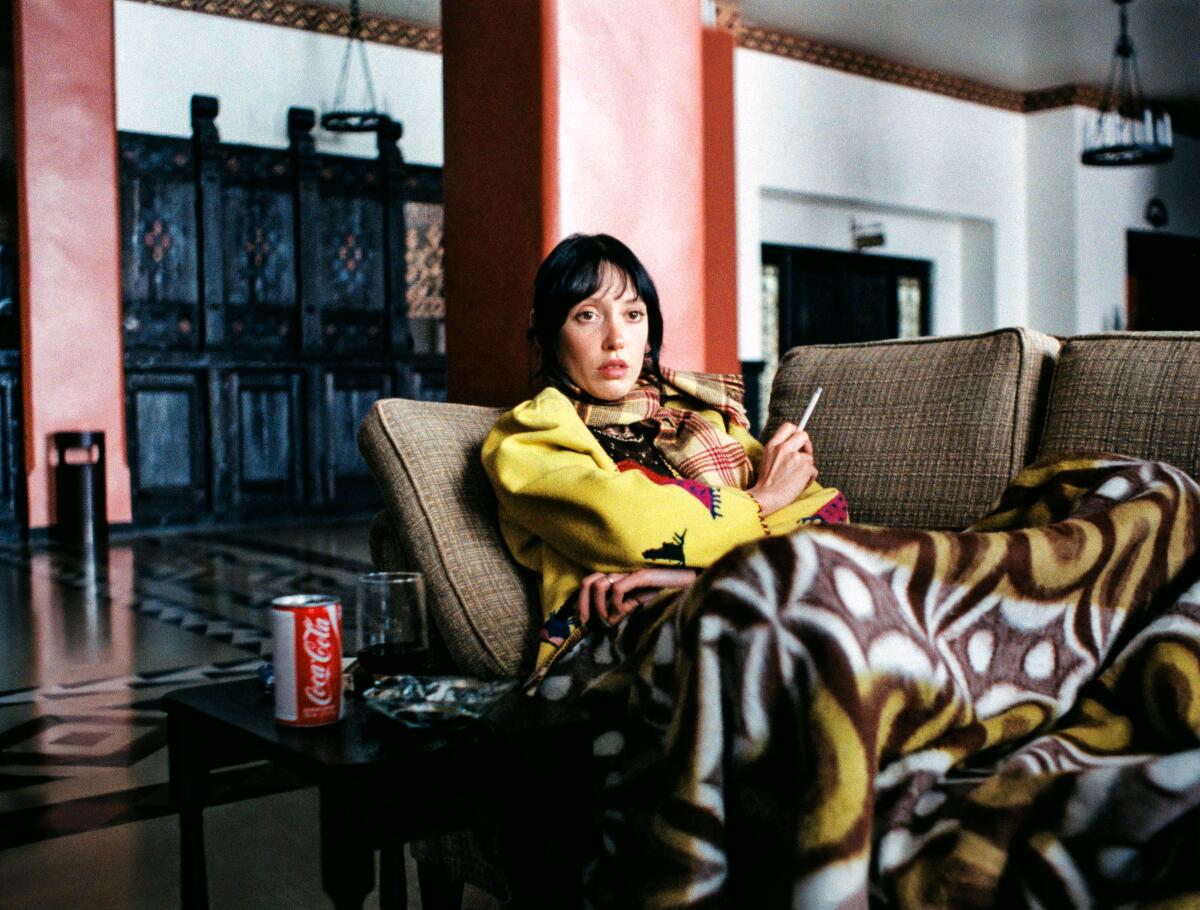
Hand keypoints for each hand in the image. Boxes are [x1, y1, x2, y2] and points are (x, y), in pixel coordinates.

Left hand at [577, 568, 697, 625]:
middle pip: (589, 582)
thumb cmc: (665, 590)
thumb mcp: (639, 601)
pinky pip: (618, 589)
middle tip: (589, 623)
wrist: (689, 582)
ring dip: (601, 608)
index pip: (589, 582)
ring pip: (600, 586)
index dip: (581, 602)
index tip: (584, 621)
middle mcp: (620, 570)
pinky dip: (616, 605)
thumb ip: (623, 607)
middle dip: (583, 605)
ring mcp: (630, 571)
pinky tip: (625, 612)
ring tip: (610, 620)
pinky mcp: (641, 574)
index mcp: (618, 575)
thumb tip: (608, 621)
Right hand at [747, 422, 817, 515]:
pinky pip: (813, 471)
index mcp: (772, 445)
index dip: (796, 431)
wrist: (765, 498)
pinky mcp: (805, 468)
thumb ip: (779, 450)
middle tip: (803, 457)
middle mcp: (783, 448)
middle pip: (803, 435)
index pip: (788, 426)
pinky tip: (798, 485)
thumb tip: (796, 447)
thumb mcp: (767, 459)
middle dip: (806, 446)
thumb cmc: (766, 484)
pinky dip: (808, 479)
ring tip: (795, 479)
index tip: (798, 440)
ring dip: (806, 468)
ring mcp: (795, 457)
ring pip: (809, 457)